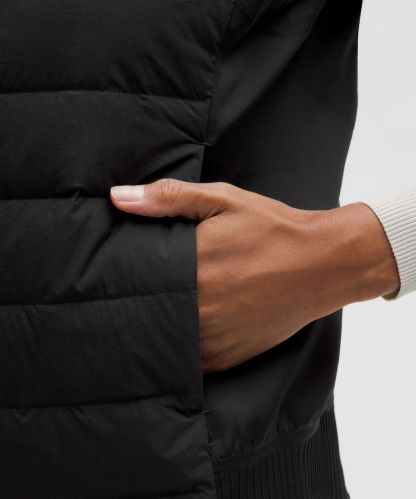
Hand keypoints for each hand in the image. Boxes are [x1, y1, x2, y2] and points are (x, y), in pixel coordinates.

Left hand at [110, 179, 399, 372]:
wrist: (324, 263)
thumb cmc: (274, 229)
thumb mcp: (224, 201)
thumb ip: (169, 198)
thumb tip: (119, 197)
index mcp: (192, 270)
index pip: (136, 282)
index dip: (123, 281)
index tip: (115, 278)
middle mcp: (199, 309)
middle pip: (148, 314)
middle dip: (139, 305)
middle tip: (129, 298)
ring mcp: (214, 338)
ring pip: (166, 342)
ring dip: (159, 330)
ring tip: (157, 315)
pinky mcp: (229, 357)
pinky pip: (190, 363)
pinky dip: (181, 350)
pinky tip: (184, 332)